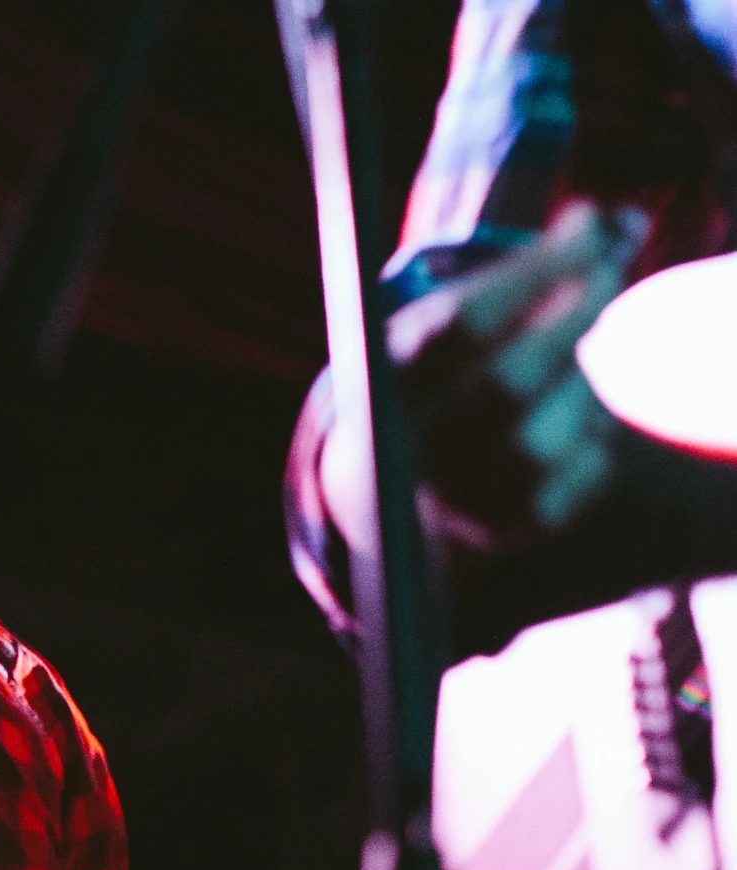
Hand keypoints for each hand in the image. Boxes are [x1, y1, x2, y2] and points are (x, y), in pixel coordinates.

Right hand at [383, 200, 649, 543]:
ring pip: (548, 434)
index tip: (584, 227)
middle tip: (603, 276)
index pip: (462, 325)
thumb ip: (525, 271)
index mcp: (384, 385)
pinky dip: (593, 432)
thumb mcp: (455, 316)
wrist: (396, 486)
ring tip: (569, 362)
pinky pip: (584, 471)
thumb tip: (604, 222)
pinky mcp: (509, 528)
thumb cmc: (443, 374)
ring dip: (578, 383)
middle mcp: (409, 449)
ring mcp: (458, 497)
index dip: (533, 272)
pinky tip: (568, 416)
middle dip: (570, 319)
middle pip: (508, 383)